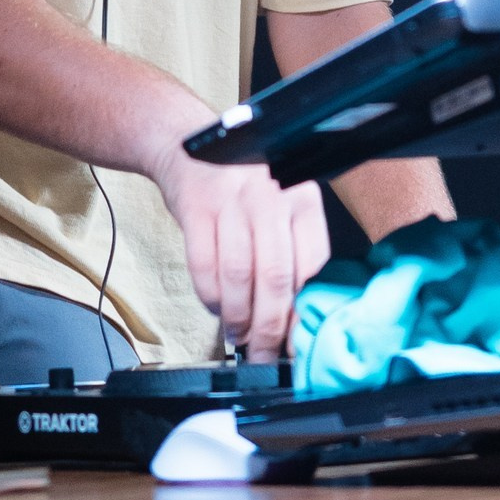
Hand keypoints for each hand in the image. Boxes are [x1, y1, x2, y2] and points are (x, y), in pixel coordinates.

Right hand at [148, 140, 329, 359]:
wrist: (187, 145)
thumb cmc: (243, 186)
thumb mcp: (281, 204)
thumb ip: (293, 251)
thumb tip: (297, 319)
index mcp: (302, 198)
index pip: (312, 266)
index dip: (303, 312)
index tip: (297, 343)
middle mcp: (271, 196)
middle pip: (275, 277)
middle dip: (270, 328)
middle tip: (264, 354)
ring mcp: (232, 199)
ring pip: (238, 276)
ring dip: (238, 317)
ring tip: (238, 336)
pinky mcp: (196, 207)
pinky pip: (204, 266)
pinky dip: (210, 297)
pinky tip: (216, 308)